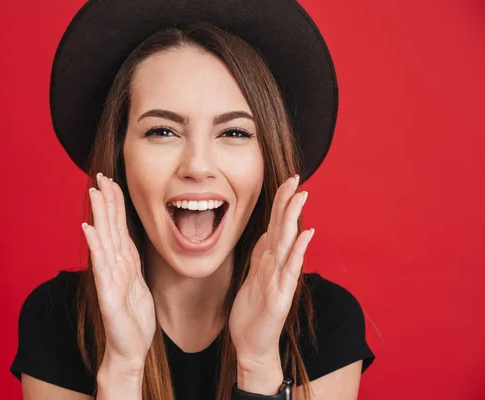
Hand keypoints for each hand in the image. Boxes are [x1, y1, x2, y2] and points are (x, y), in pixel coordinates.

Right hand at [81, 172, 155, 370]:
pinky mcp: (107, 294)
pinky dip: (95, 246)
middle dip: (106, 201)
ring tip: (94, 194)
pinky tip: (89, 229)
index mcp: (124, 263)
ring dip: (99, 215)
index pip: (118, 227)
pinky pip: (101, 267)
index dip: (115, 204)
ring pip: (104, 241)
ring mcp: (109, 278)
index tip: (111, 181)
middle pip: (109, 228)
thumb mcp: (138, 283)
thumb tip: (126, 241)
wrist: (130, 348)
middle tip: (100, 176)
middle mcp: (114, 266)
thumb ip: (131, 262)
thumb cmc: (133, 317)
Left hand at [229, 174, 314, 369]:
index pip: (275, 225)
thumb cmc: (253, 311)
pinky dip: (298, 252)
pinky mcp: (280, 297)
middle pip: (283, 229)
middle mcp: (278, 267)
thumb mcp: (254, 277)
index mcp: (269, 260)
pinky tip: (305, 235)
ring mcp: (281, 281)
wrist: (252, 345)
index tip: (286, 181)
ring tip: (300, 197)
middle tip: (296, 178)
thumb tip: (267, 232)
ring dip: (294, 220)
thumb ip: (261, 254)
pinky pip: (290, 271)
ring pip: (287, 244)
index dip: (280, 203)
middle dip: (288, 203)